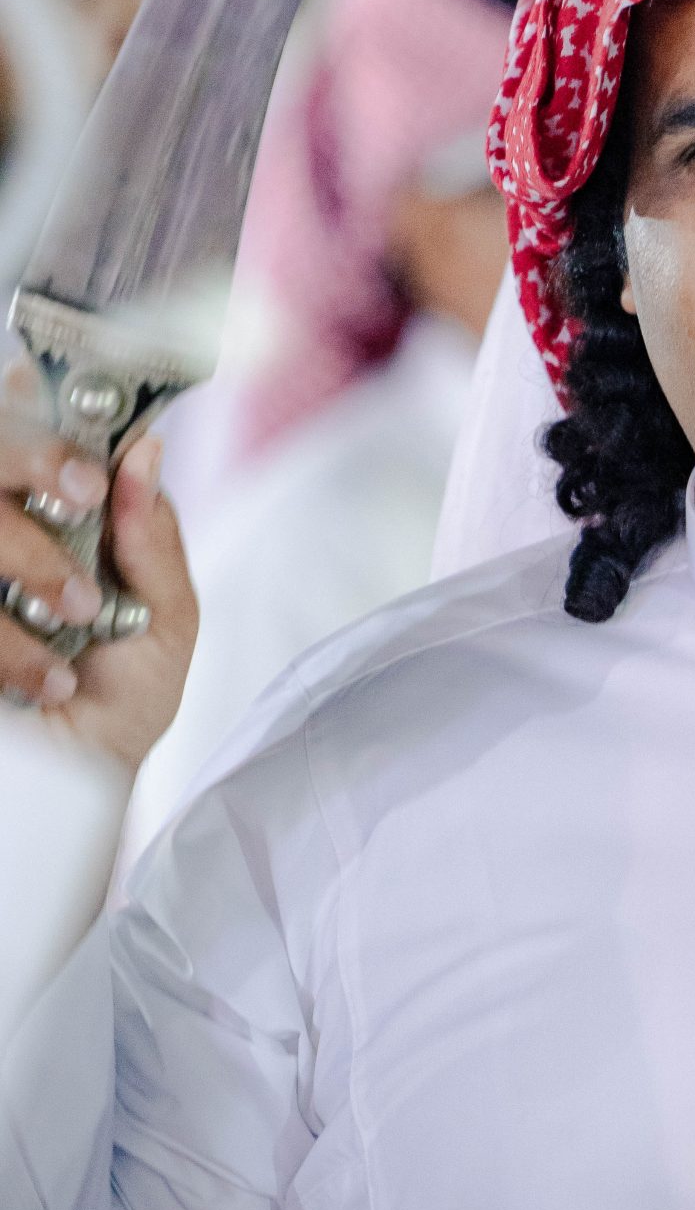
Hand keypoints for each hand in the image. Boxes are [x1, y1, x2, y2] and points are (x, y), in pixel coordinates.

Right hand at [0, 402, 197, 773]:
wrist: (77, 788)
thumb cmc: (119, 699)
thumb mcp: (164, 622)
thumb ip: (152, 540)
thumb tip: (144, 453)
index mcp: (56, 513)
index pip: (37, 426)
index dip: (56, 421)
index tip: (96, 462)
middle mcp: (3, 529)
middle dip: (38, 461)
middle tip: (82, 498)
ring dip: (32, 560)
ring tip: (74, 617)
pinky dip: (10, 645)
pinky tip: (43, 679)